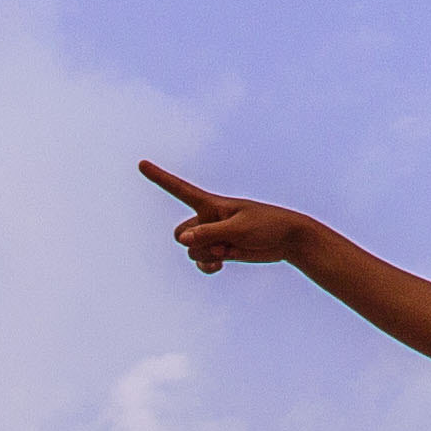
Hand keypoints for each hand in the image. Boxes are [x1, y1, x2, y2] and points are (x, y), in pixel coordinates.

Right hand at [144, 161, 328, 273]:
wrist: (288, 239)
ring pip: (191, 250)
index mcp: (212, 204)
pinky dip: (207, 266)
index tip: (142, 164)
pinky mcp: (221, 251)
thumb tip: (181, 240)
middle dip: (194, 242)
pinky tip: (221, 266)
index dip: (160, 177)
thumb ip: (209, 233)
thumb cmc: (266, 225)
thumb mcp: (238, 228)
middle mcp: (208, 218)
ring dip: (207, 254)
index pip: (180, 189)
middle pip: (180, 233)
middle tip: (221, 242)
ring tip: (231, 250)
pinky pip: (200, 262)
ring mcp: (213, 236)